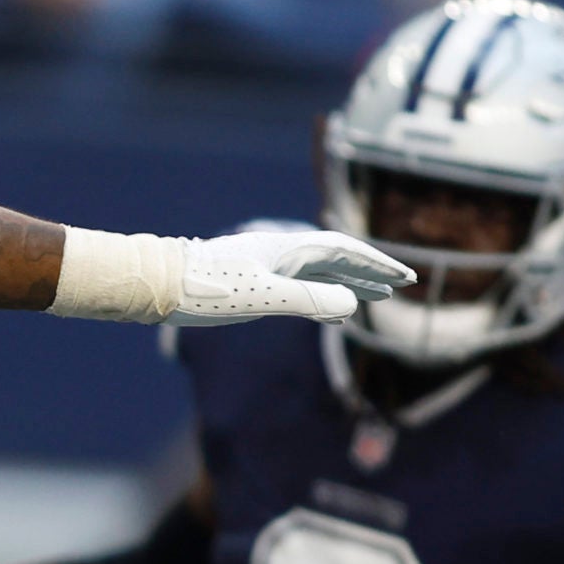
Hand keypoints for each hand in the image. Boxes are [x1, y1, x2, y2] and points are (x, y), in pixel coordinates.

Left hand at [166, 229, 411, 326]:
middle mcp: (281, 253)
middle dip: (370, 272)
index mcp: (288, 249)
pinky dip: (323, 297)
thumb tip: (350, 303)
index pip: (344, 251)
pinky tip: (332, 314)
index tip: (405, 278)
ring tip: (377, 298)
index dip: (377, 264)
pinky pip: (299, 288)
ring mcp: (267, 267)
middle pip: (336, 259)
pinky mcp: (252, 283)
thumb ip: (308, 299)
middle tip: (402, 286)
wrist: (158, 284)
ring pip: (319, 274)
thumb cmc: (206, 288)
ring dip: (349, 284)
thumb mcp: (262, 296)